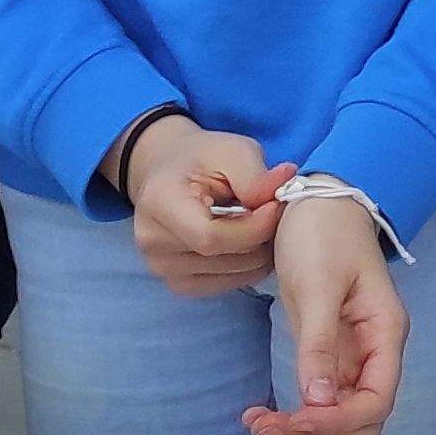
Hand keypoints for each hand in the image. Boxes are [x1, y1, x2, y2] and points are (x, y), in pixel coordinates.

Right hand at [121, 115, 292, 296]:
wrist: (170, 172)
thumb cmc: (201, 158)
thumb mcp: (231, 150)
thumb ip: (255, 175)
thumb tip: (282, 192)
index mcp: (159, 204)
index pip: (211, 237)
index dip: (254, 227)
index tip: (276, 205)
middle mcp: (153, 242)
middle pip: (225, 258)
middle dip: (262, 236)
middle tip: (276, 212)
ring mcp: (163, 268)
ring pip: (233, 274)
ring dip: (259, 252)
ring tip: (260, 223)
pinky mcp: (179, 283)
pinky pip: (227, 284)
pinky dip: (249, 266)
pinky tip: (249, 241)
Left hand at [244, 198, 404, 434]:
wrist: (317, 201)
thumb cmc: (322, 235)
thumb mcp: (316, 286)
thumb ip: (319, 345)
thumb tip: (316, 403)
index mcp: (384, 333)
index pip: (376, 402)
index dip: (338, 421)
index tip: (294, 419)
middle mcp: (375, 352)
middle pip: (363, 420)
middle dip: (319, 434)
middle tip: (268, 426)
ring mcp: (352, 354)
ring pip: (340, 415)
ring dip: (304, 430)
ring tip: (258, 422)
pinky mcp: (329, 352)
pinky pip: (320, 399)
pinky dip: (295, 413)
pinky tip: (264, 411)